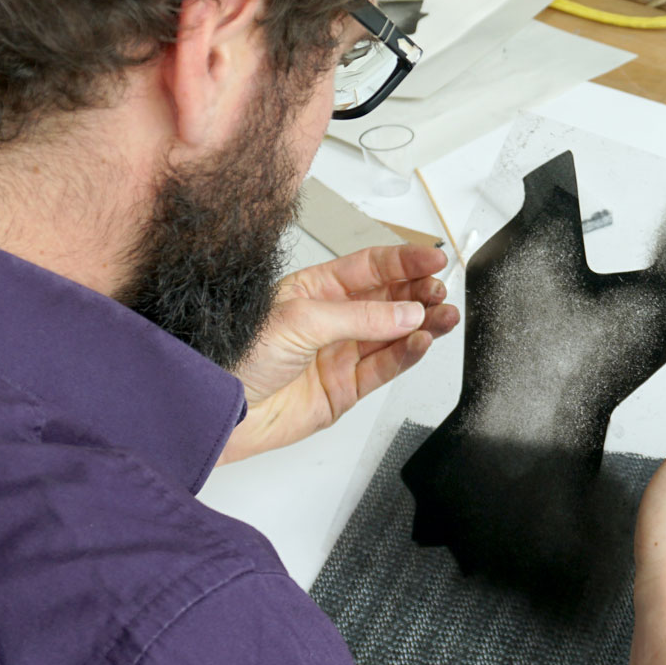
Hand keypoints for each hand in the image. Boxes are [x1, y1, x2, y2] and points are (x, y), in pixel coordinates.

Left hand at [221, 244, 458, 463]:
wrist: (220, 407)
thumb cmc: (239, 354)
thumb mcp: (301, 320)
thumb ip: (359, 316)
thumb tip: (406, 312)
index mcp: (316, 288)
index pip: (371, 267)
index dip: (404, 261)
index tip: (434, 258)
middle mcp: (332, 319)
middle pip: (388, 300)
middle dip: (419, 293)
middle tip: (441, 291)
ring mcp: (340, 354)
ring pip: (393, 334)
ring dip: (422, 323)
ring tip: (445, 316)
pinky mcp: (345, 388)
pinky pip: (384, 367)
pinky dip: (407, 354)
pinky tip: (423, 340)